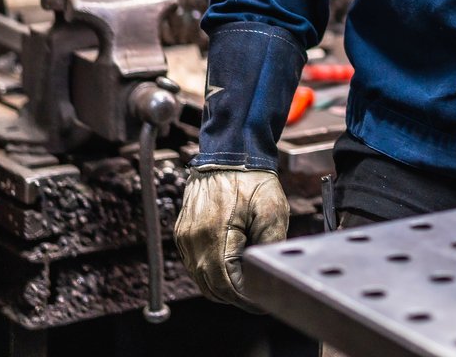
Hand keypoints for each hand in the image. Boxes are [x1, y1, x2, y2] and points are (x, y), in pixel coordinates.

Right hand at [174, 166, 288, 309]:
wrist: (229, 152)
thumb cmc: (252, 178)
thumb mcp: (271, 210)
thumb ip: (269, 244)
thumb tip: (266, 274)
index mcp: (214, 235)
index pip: (226, 284)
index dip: (245, 298)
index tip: (261, 302)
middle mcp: (193, 239)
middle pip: (210, 286)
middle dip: (234, 297)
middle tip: (256, 299)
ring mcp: (185, 236)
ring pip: (200, 278)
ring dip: (221, 287)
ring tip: (245, 287)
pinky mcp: (183, 232)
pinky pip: (194, 263)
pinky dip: (210, 272)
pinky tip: (229, 270)